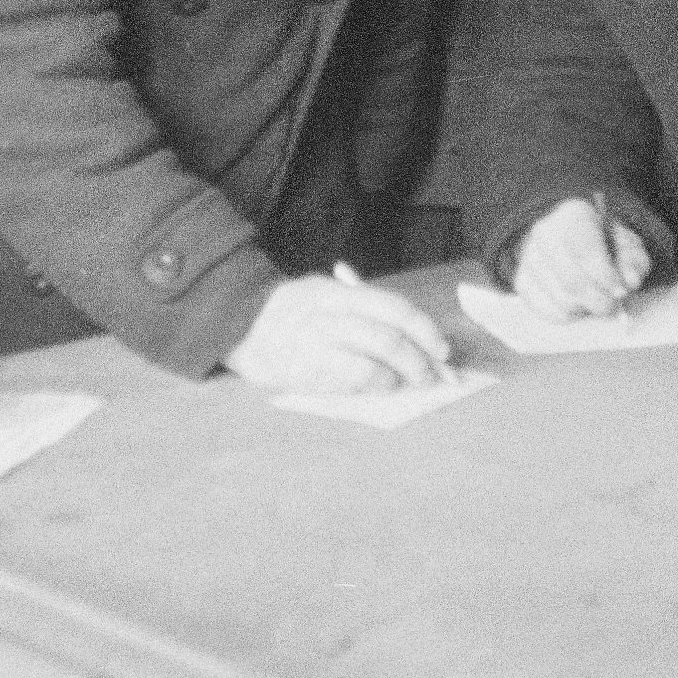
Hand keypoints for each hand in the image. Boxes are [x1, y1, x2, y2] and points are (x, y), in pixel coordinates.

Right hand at [223, 274, 452, 393]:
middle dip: (422, 356)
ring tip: (415, 381)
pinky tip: (386, 386)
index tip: (442, 348)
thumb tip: (413, 339)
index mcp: (336, 292)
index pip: (391, 305)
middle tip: (436, 374)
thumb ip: (360, 312)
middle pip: (389, 331)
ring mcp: (316, 337)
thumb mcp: (321, 299)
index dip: (424, 328)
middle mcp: (328, 311)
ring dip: (406, 370)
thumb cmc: (287, 319)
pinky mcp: (307, 366)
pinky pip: (356, 374)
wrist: (235, 329)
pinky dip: (380, 381)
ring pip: (377, 350)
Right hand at [511, 195, 649, 321]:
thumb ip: (633, 260)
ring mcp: (528, 257)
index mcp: (572, 214)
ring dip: (584, 309)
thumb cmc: (601, 239)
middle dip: (598, 301)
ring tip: (594, 301)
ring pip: (560, 299)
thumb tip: (630, 282)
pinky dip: (567, 315)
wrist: (566, 231)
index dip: (606, 278)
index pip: (585, 252)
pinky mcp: (521, 280)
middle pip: (571, 281)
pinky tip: (578, 305)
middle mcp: (543, 233)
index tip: (621, 292)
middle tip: (612, 306)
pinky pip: (545, 310)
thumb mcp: (625, 241)